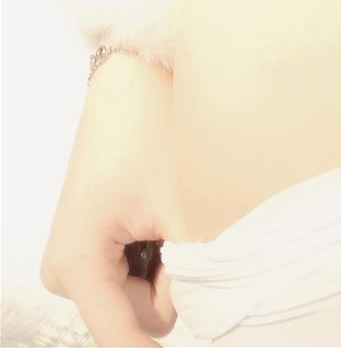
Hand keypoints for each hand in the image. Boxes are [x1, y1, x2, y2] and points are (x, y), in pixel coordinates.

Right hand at [41, 51, 184, 346]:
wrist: (131, 79)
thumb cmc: (155, 129)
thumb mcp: (185, 206)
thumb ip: (197, 273)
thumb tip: (213, 315)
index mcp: (77, 264)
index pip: (121, 338)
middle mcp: (65, 271)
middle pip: (139, 317)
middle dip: (174, 281)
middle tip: (180, 221)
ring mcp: (75, 260)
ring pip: (143, 296)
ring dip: (170, 263)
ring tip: (169, 207)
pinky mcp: (89, 248)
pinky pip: (136, 274)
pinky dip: (160, 251)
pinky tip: (160, 208)